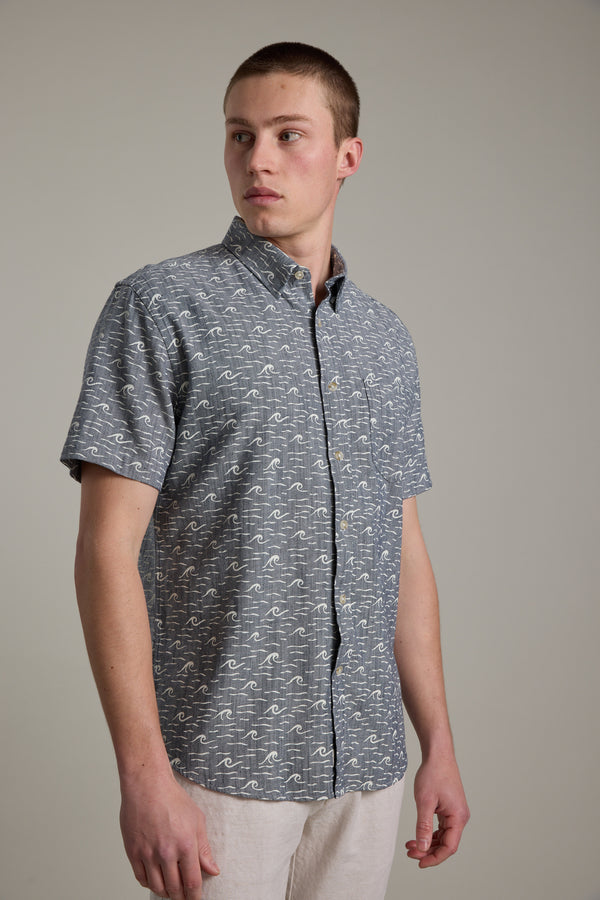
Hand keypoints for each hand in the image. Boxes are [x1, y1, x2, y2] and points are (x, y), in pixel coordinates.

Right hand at [119, 769, 219, 898]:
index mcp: (185, 844)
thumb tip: (212, 869)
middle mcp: (166, 852)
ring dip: (165, 892)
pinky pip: (141, 878)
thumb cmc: (172, 798)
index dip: (195, 896)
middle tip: (183, 896)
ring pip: (157, 887)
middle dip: (180, 896)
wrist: (147, 785)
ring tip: (171, 890)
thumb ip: (205, 848)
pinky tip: (155, 879)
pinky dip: (149, 883)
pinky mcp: (133, 852)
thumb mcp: (197, 820)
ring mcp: (147, 853)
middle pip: (174, 889)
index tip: (196, 899)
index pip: (192, 883)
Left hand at [405, 753, 469, 867]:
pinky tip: (417, 835)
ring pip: (443, 836)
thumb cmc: (433, 774)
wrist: (438, 754)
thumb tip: (422, 848)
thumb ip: (423, 826)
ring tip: (410, 845)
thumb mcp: (425, 802)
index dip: (434, 858)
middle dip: (428, 851)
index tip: (419, 862)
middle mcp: (460, 817)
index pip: (449, 847)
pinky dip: (429, 833)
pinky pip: (441, 827)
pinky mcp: (450, 808)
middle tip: (410, 852)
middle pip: (446, 844)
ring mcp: (455, 812)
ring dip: (428, 843)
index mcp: (458, 817)